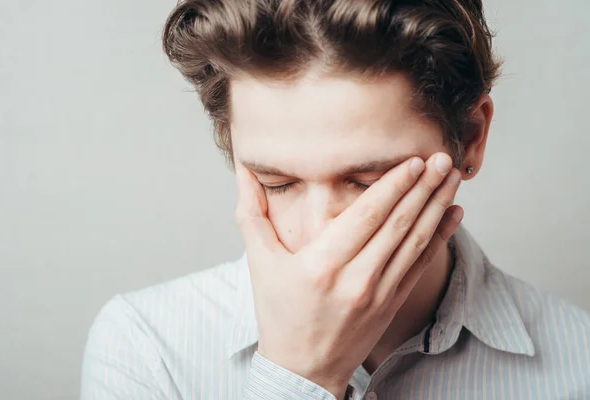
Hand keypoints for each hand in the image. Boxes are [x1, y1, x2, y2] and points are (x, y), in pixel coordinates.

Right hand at [235, 153, 462, 398]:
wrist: (303, 370)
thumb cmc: (278, 313)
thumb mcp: (259, 263)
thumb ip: (251, 213)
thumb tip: (242, 171)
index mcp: (321, 264)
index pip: (366, 216)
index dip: (393, 186)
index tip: (414, 161)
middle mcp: (355, 279)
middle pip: (397, 224)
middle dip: (424, 187)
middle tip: (443, 158)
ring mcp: (379, 294)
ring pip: (416, 242)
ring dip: (437, 207)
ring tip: (453, 178)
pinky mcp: (392, 304)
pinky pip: (421, 265)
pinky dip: (441, 238)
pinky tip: (454, 215)